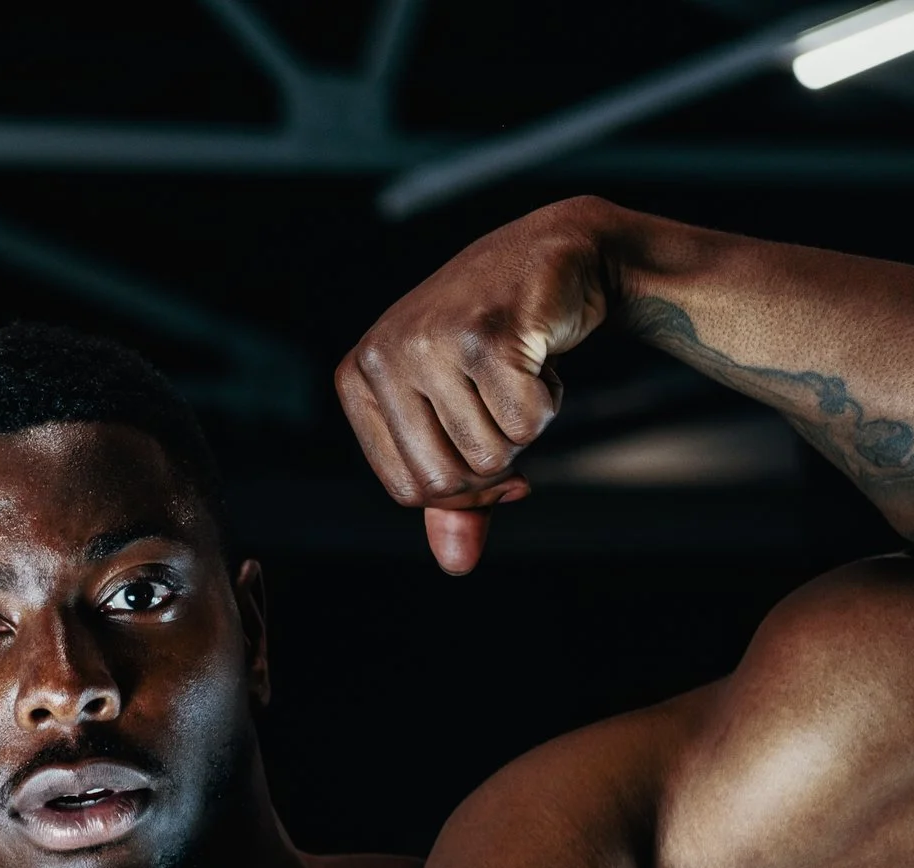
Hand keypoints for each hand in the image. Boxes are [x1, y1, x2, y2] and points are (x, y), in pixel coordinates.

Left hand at [336, 197, 619, 573]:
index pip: (406, 490)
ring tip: (518, 369)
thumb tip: (456, 566)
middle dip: (494, 463)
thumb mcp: (457, 415)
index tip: (485, 449)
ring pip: (491, 455)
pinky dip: (551, 401)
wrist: (556, 254)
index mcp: (357, 378)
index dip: (460, 488)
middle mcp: (382, 356)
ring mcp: (431, 342)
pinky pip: (528, 422)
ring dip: (525, 424)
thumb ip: (453, 496)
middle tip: (505, 405)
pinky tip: (540, 354)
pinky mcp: (486, 335)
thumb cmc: (496, 340)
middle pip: (444, 482)